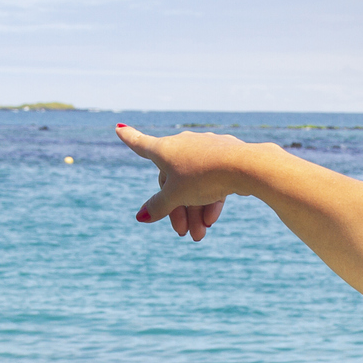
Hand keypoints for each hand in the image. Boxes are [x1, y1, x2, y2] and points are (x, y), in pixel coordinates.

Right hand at [115, 124, 254, 241]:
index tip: (118, 128)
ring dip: (194, 211)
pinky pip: (211, 179)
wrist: (245, 166)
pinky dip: (209, 199)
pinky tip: (212, 220)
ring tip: (199, 235)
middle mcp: (182, 144)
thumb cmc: (203, 177)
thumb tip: (141, 217)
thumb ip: (158, 206)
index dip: (129, 138)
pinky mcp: (225, 156)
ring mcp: (205, 148)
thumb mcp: (176, 196)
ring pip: (194, 183)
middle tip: (182, 233)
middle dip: (177, 209)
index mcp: (164, 149)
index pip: (141, 144)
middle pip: (172, 180)